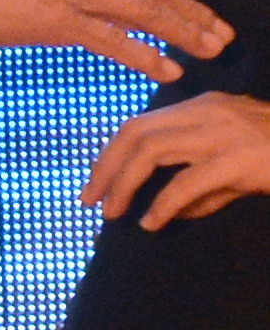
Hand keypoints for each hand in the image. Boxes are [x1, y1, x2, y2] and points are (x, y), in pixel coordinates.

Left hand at [86, 92, 269, 228]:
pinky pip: (186, 182)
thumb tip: (164, 214)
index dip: (110, 154)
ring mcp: (223, 133)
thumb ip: (200, 187)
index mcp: (202, 107)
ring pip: (151, 151)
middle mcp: (207, 112)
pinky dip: (162, 203)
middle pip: (135, 134)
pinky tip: (152, 221)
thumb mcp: (236, 167)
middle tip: (89, 201)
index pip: (139, 125)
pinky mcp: (239, 160)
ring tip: (112, 213)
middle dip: (105, 167)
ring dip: (123, 183)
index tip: (95, 183)